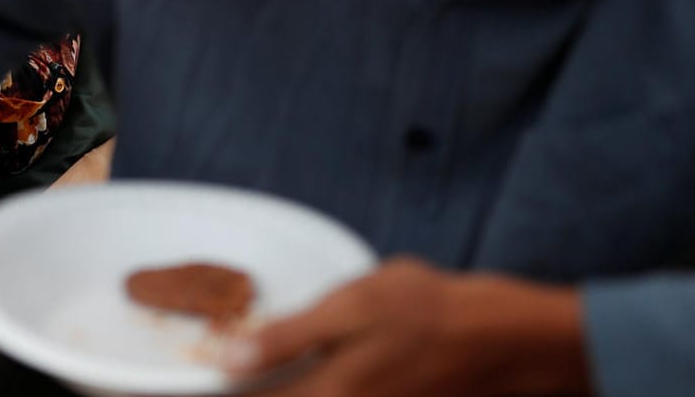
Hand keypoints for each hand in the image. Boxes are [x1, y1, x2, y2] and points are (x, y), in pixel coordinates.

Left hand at [224, 259, 589, 396]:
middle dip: (258, 390)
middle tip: (219, 377)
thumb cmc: (430, 311)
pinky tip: (313, 374)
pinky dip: (316, 388)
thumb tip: (229, 362)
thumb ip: (289, 337)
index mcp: (330, 396)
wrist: (506, 339)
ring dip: (288, 387)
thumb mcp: (353, 307)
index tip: (188, 384)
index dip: (230, 390)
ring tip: (267, 373)